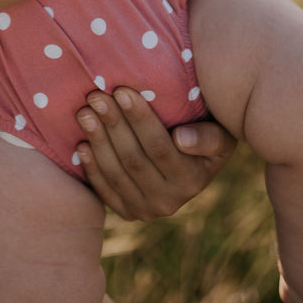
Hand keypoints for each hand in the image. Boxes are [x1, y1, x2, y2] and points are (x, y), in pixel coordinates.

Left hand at [75, 88, 235, 220]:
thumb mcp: (221, 132)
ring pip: (116, 173)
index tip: (122, 91)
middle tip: (96, 95)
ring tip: (84, 112)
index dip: (139, 119)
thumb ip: (209, 137)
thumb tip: (182, 138)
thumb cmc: (205, 134)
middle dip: (113, 124)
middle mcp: (169, 202)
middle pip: (133, 159)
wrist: (192, 165)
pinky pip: (105, 190)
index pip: (159, 147)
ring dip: (98, 141)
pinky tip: (81, 144)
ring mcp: (146, 210)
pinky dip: (91, 168)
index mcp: (192, 180)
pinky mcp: (126, 212)